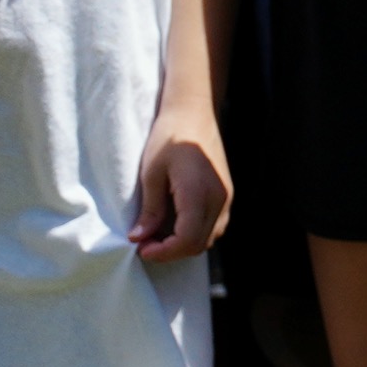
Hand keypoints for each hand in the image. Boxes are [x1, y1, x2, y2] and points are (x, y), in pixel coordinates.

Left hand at [130, 119, 230, 264]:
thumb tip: (139, 238)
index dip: (164, 252)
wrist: (194, 114)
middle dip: (172, 251)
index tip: (141, 249)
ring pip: (210, 237)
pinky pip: (215, 225)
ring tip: (159, 235)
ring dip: (184, 244)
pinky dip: (195, 233)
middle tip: (145, 243)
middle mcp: (219, 200)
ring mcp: (226, 197)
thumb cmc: (169, 138)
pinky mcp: (226, 194)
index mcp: (199, 194)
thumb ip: (150, 209)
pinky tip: (175, 224)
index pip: (187, 240)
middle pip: (200, 244)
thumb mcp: (151, 174)